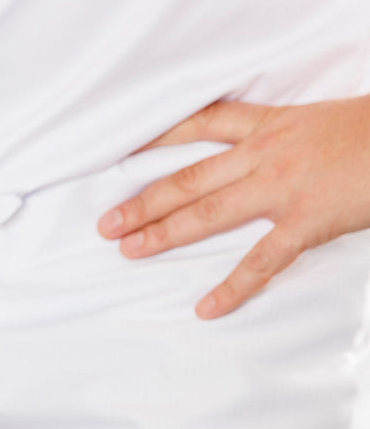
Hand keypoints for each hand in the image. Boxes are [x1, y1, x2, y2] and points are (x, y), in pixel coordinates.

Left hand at [97, 95, 369, 317]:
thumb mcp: (323, 120)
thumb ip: (287, 138)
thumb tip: (257, 159)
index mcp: (271, 124)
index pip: (200, 124)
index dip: (158, 138)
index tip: (120, 152)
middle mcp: (265, 153)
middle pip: (188, 177)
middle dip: (144, 201)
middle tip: (105, 224)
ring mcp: (284, 187)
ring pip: (208, 213)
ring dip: (164, 233)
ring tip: (128, 250)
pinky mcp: (308, 220)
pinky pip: (262, 260)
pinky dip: (232, 287)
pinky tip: (206, 308)